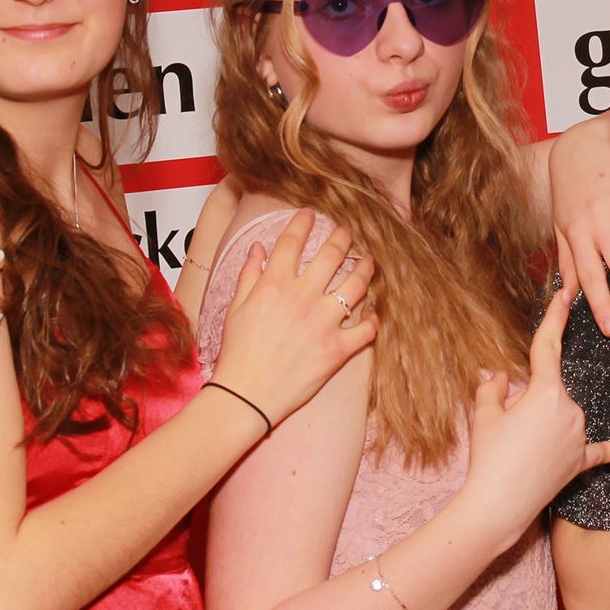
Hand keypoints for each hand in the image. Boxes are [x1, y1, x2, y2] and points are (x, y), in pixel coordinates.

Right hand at [218, 211, 377, 426]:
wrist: (246, 395)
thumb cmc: (237, 353)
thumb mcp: (236, 308)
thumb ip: (250, 275)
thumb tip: (260, 248)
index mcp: (274, 284)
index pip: (292, 241)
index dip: (303, 223)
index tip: (311, 214)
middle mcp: (302, 297)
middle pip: (332, 254)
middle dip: (343, 237)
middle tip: (348, 232)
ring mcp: (323, 322)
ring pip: (357, 284)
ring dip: (366, 268)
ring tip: (369, 261)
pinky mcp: (337, 349)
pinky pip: (366, 328)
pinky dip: (373, 319)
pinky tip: (373, 313)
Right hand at [463, 288, 609, 541]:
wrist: (498, 505)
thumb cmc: (489, 457)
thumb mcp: (484, 414)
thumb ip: (494, 387)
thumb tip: (499, 376)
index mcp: (545, 392)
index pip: (548, 347)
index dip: (554, 318)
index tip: (565, 294)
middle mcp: (570, 409)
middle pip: (549, 389)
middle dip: (528, 398)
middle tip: (505, 427)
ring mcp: (579, 436)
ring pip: (562, 414)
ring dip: (544, 422)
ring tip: (518, 450)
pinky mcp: (580, 461)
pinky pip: (597, 450)